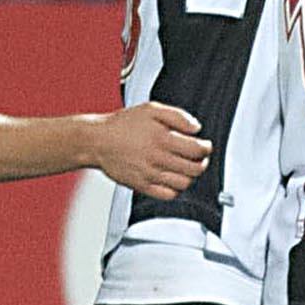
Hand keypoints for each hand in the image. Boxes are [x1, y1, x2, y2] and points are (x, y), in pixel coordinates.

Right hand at [87, 100, 209, 196]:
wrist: (97, 141)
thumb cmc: (123, 124)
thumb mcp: (151, 110)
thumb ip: (178, 116)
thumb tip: (196, 128)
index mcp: (162, 138)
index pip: (197, 150)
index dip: (207, 148)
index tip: (205, 146)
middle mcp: (157, 158)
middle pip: (194, 169)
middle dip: (202, 163)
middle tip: (200, 158)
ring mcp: (149, 174)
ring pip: (184, 184)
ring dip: (190, 176)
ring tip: (186, 168)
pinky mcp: (141, 186)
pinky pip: (168, 195)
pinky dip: (176, 189)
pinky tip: (173, 179)